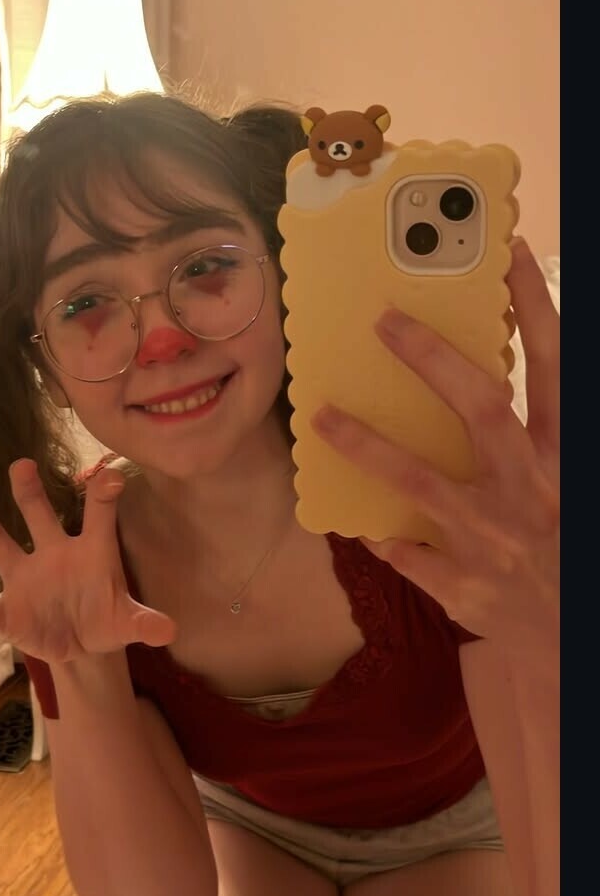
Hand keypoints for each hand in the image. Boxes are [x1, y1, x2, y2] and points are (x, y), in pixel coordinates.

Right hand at [0, 459, 176, 663]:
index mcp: (91, 551)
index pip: (99, 516)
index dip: (104, 495)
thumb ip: (145, 623)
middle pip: (40, 514)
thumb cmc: (106, 618)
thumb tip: (169, 630)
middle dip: (31, 491)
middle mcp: (54, 553)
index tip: (111, 476)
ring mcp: (27, 577)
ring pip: (3, 547)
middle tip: (22, 465)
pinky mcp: (9, 610)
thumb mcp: (127, 622)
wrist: (80, 642)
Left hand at [311, 238, 558, 655]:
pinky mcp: (466, 585)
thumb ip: (543, 433)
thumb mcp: (568, 479)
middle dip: (434, 361)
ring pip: (422, 482)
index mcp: (563, 457)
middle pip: (481, 410)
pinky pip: (410, 555)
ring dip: (369, 446)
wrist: (577, 638)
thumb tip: (514, 372)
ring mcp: (494, 538)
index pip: (552, 368)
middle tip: (384, 321)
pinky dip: (383, 538)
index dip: (535, 311)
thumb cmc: (569, 546)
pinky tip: (355, 521)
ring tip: (321, 416)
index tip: (509, 256)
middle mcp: (530, 489)